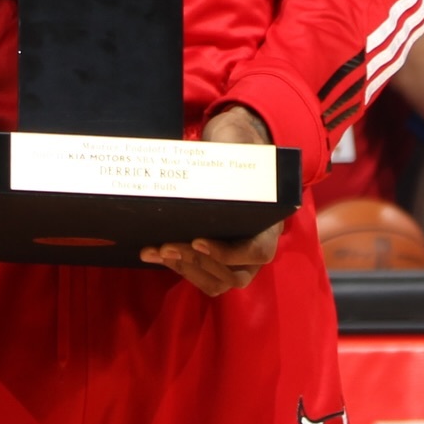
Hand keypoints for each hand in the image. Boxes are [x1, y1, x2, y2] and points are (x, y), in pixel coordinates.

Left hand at [140, 106, 281, 294]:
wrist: (233, 145)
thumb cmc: (238, 144)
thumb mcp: (237, 142)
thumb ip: (230, 148)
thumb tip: (209, 160)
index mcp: (270, 222)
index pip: (257, 252)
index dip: (228, 253)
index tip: (198, 241)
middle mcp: (256, 246)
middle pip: (232, 274)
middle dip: (196, 262)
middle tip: (167, 245)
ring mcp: (238, 257)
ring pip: (215, 281)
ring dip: (184, 268)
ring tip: (156, 250)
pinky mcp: (216, 257)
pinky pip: (200, 274)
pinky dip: (177, 266)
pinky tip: (153, 251)